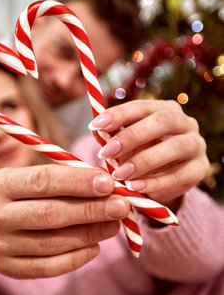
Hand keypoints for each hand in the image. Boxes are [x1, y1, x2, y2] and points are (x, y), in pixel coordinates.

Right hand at [0, 165, 128, 278]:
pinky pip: (48, 268)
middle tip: (121, 207)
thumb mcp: (35, 175)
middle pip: (48, 214)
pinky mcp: (6, 268)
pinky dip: (76, 258)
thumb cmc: (23, 191)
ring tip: (114, 225)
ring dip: (89, 234)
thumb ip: (68, 177)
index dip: (78, 183)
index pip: (42, 181)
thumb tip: (109, 185)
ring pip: (52, 243)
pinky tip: (95, 247)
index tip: (108, 183)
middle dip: (90, 210)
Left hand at [90, 100, 208, 210]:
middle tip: (106, 153)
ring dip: (144, 160)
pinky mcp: (200, 169)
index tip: (95, 125)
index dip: (119, 114)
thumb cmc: (141, 156)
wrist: (165, 182)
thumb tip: (96, 129)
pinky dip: (155, 182)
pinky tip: (134, 187)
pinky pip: (180, 175)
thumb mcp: (125, 145)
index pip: (142, 106)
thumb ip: (112, 137)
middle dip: (132, 136)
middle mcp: (185, 122)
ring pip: (175, 146)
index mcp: (165, 110)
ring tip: (120, 174)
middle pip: (163, 121)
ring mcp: (196, 145)